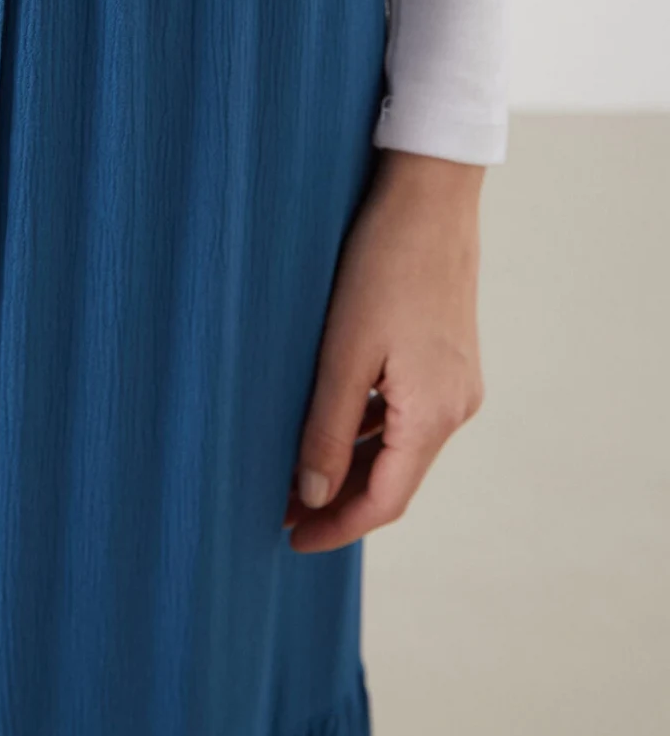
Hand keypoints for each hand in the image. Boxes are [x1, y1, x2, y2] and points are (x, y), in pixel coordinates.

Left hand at [283, 148, 486, 552]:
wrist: (430, 195)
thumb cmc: (383, 264)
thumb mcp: (343, 352)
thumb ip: (326, 428)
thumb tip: (311, 494)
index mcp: (434, 415)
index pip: (383, 501)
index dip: (335, 527)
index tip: (289, 540)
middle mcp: (456, 407)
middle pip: (393, 478)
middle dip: (337, 498)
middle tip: (279, 508)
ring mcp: (455, 381)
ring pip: (397, 445)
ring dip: (349, 462)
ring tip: (292, 469)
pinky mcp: (447, 356)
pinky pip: (405, 412)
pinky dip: (366, 428)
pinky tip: (328, 420)